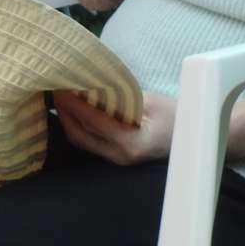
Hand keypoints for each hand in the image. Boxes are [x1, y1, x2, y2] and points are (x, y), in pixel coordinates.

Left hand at [54, 90, 175, 165]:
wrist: (189, 139)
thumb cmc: (175, 118)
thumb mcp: (151, 101)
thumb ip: (122, 97)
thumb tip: (92, 85)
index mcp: (131, 143)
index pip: (95, 122)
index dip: (76, 105)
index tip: (61, 88)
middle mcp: (119, 156)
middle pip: (80, 136)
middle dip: (64, 112)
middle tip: (54, 89)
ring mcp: (115, 160)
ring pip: (81, 140)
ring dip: (67, 119)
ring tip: (59, 97)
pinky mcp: (114, 157)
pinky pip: (89, 141)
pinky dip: (78, 125)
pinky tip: (73, 110)